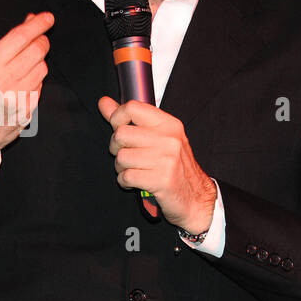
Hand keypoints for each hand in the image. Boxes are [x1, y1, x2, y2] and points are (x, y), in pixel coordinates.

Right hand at [0, 11, 52, 175]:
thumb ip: (6, 46)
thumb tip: (30, 23)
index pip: (21, 37)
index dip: (38, 24)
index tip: (47, 17)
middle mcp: (3, 81)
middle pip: (37, 50)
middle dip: (40, 40)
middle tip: (38, 38)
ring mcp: (17, 98)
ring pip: (42, 67)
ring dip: (38, 61)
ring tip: (23, 65)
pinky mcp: (27, 111)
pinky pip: (40, 86)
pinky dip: (35, 80)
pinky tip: (21, 83)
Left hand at [97, 96, 215, 234]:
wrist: (196, 197)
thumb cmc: (174, 167)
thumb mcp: (157, 138)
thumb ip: (128, 119)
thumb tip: (104, 102)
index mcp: (168, 124)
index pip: (132, 107)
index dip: (116, 118)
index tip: (117, 128)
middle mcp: (169, 139)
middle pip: (121, 134)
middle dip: (116, 148)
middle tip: (127, 156)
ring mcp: (166, 159)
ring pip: (121, 157)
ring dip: (121, 168)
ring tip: (133, 170)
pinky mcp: (161, 180)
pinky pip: (126, 176)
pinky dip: (125, 182)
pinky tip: (135, 182)